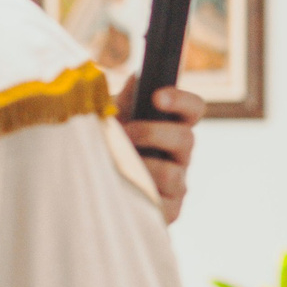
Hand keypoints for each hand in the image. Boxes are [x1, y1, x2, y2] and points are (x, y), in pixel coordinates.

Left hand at [116, 76, 203, 222]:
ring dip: (144, 166)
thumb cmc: (108, 146)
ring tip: (118, 165)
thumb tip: (139, 77)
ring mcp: (178, 183)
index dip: (181, 100)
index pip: (194, 109)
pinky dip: (143, 193)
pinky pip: (165, 201)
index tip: (157, 97)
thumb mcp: (114, 118)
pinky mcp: (170, 209)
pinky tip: (124, 186)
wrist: (92, 189)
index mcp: (172, 127)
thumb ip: (128, 98)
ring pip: (174, 173)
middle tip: (127, 133)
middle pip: (187, 138)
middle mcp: (181, 154)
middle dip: (154, 133)